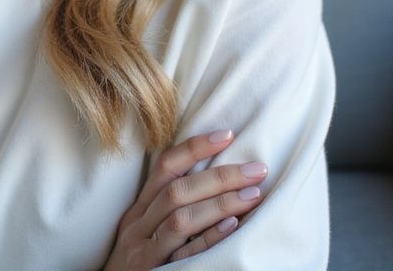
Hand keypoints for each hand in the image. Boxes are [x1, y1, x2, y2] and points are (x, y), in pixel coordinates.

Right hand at [102, 130, 266, 268]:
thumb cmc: (135, 267)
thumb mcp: (144, 232)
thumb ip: (166, 210)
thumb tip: (213, 183)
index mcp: (138, 210)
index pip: (165, 167)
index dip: (195, 148)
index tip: (228, 135)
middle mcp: (138, 225)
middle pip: (178, 190)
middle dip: (220, 177)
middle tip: (256, 169)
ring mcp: (144, 250)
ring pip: (181, 218)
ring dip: (220, 203)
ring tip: (253, 194)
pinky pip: (184, 255)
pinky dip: (208, 238)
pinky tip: (232, 227)